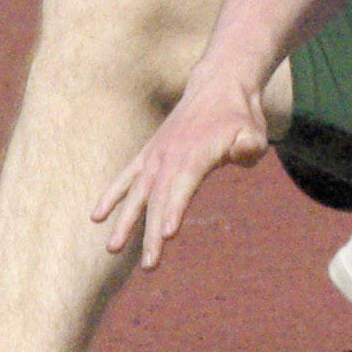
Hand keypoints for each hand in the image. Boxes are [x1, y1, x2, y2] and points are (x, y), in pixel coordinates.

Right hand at [91, 69, 271, 269]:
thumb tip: (242, 153)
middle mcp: (170, 155)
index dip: (174, 209)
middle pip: (158, 198)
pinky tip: (96, 216)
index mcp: (195, 152)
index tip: (166, 234)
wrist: (218, 86)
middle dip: (151, 233)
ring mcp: (156, 154)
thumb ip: (250, 146)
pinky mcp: (149, 153)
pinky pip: (126, 176)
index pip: (182, 185)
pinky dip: (111, 194)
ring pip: (137, 192)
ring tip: (112, 249)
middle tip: (150, 265)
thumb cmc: (240, 116)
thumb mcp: (255, 130)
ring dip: (125, 221)